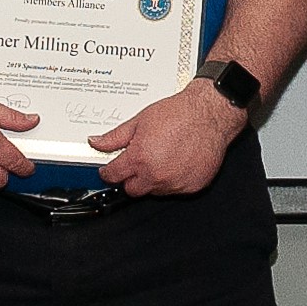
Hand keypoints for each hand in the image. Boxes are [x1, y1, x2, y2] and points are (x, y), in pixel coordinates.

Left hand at [94, 79, 247, 197]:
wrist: (210, 114)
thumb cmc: (179, 114)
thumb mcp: (140, 121)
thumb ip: (115, 137)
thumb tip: (97, 142)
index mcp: (140, 159)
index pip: (114, 176)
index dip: (108, 172)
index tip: (110, 170)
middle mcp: (156, 175)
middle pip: (132, 189)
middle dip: (131, 178)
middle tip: (138, 162)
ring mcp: (175, 183)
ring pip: (154, 191)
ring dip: (153, 179)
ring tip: (162, 157)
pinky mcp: (192, 186)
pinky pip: (176, 189)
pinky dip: (174, 180)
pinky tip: (178, 162)